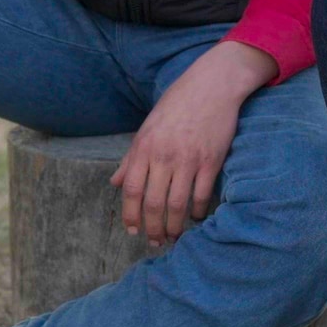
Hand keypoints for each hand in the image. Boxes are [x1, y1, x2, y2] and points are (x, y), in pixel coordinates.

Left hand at [111, 40, 275, 245]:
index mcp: (144, 147)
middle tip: (155, 242)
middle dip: (152, 228)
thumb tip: (114, 182)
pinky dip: (198, 212)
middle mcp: (164, 156)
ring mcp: (188, 159)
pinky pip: (202, 195)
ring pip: (177, 204)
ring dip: (174, 226)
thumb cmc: (177, 103)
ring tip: (173, 236)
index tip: (132, 230)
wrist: (212, 85)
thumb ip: (131, 157)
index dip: (129, 214)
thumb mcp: (147, 127)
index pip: (130, 189)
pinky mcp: (211, 161)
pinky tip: (196, 218)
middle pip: (153, 203)